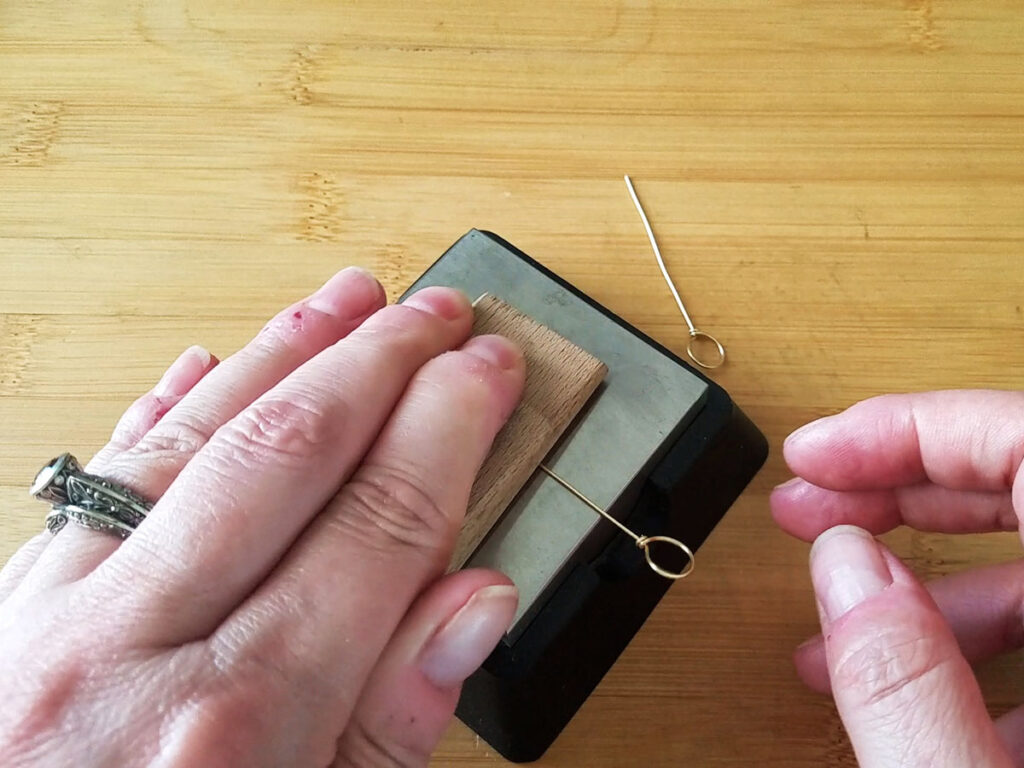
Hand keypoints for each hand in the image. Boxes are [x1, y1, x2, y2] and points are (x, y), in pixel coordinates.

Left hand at [0, 267, 525, 766]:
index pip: (381, 523)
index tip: (486, 372)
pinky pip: (94, 483)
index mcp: (240, 727)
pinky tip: (204, 363)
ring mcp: (58, 624)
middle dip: (377, 362)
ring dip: (279, 352)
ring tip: (343, 299)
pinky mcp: (8, 617)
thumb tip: (475, 600)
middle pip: (287, 453)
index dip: (449, 429)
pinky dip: (159, 412)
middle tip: (435, 310)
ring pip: (189, 441)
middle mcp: (139, 654)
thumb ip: (397, 721)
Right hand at [772, 391, 1023, 766]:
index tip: (818, 453)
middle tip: (807, 505)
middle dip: (898, 490)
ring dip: (920, 583)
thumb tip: (846, 567)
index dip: (912, 430)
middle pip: (1023, 486)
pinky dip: (966, 648)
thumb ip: (907, 691)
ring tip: (831, 616)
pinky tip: (902, 692)